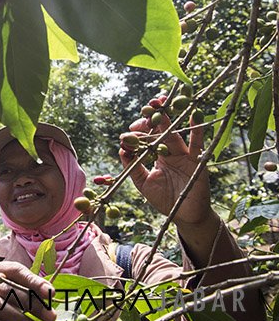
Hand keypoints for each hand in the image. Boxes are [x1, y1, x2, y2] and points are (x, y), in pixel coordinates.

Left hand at [119, 103, 213, 226]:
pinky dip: (197, 129)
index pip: (147, 138)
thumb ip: (132, 167)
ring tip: (162, 104)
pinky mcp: (198, 161)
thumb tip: (121, 150)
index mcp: (158, 155)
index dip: (139, 132)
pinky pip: (198, 144)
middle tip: (145, 110)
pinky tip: (193, 115)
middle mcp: (171, 152)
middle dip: (153, 118)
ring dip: (168, 120)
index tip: (128, 132)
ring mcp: (185, 155)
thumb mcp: (143, 183)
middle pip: (161, 131)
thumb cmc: (164, 199)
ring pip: (175, 134)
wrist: (185, 216)